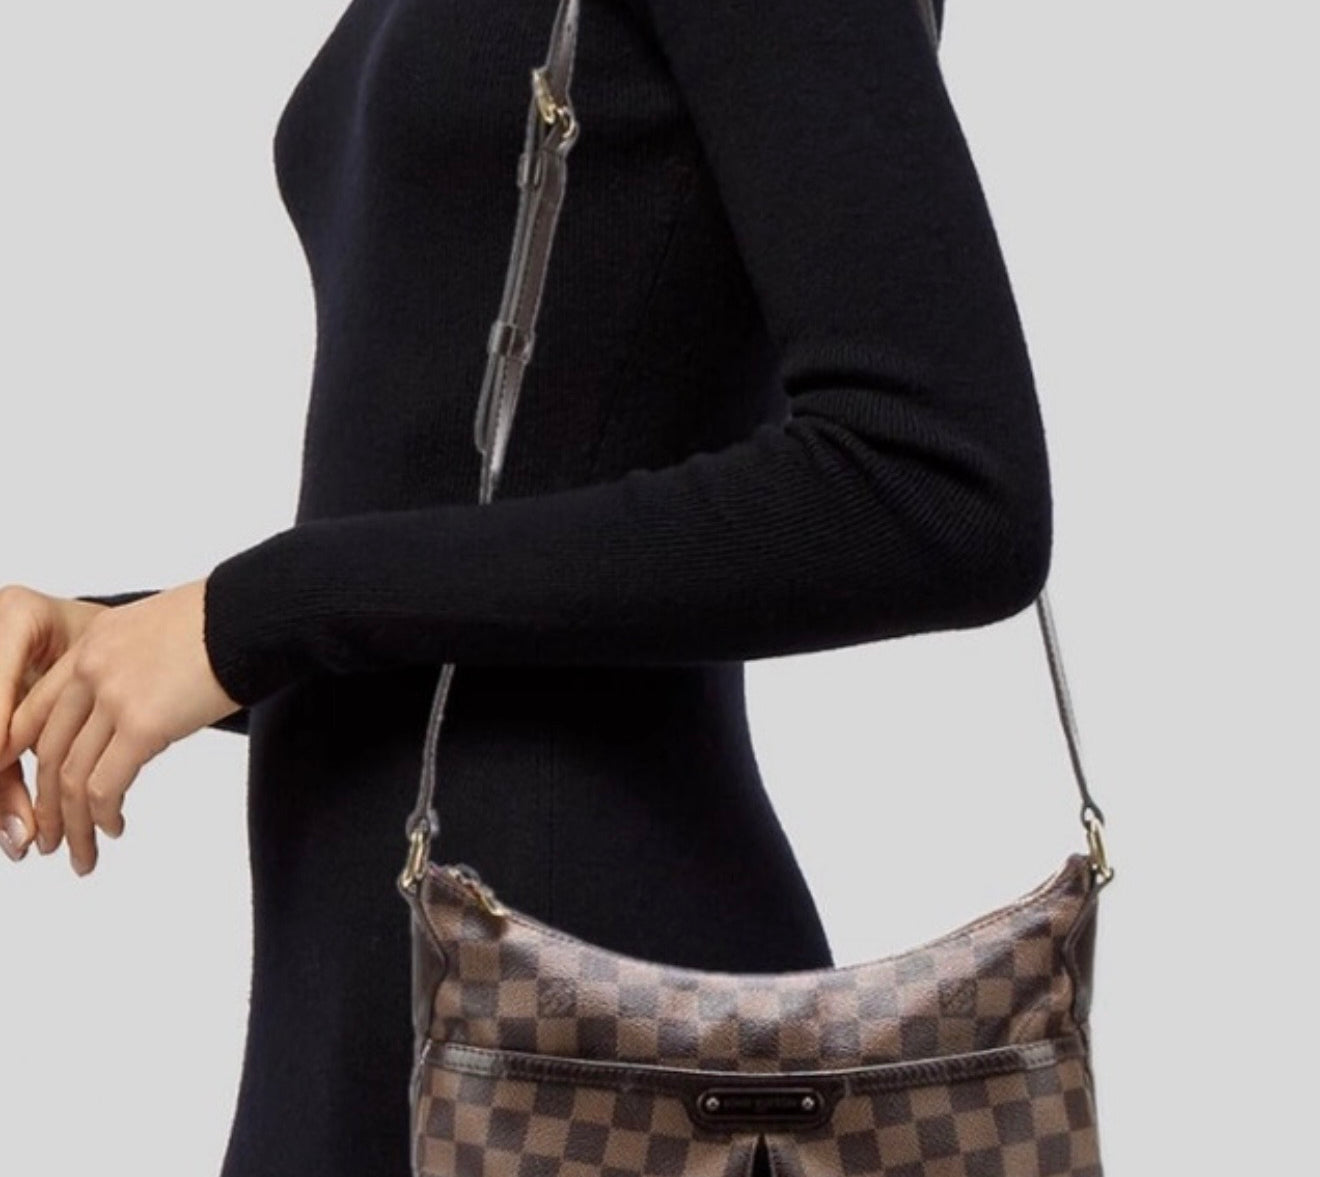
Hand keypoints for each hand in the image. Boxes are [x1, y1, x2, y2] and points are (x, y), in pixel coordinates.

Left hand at [0, 580, 242, 875]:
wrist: (254, 613)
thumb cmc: (225, 620)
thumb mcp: (158, 630)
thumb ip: (133, 665)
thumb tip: (141, 702)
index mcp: (91, 645)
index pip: (37, 711)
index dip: (26, 758)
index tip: (28, 790)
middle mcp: (90, 670)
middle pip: (50, 751)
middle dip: (47, 805)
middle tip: (48, 840)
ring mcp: (113, 698)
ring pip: (72, 778)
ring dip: (74, 825)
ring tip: (82, 856)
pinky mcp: (144, 724)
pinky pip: (107, 785)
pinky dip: (104, 816)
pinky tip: (114, 829)